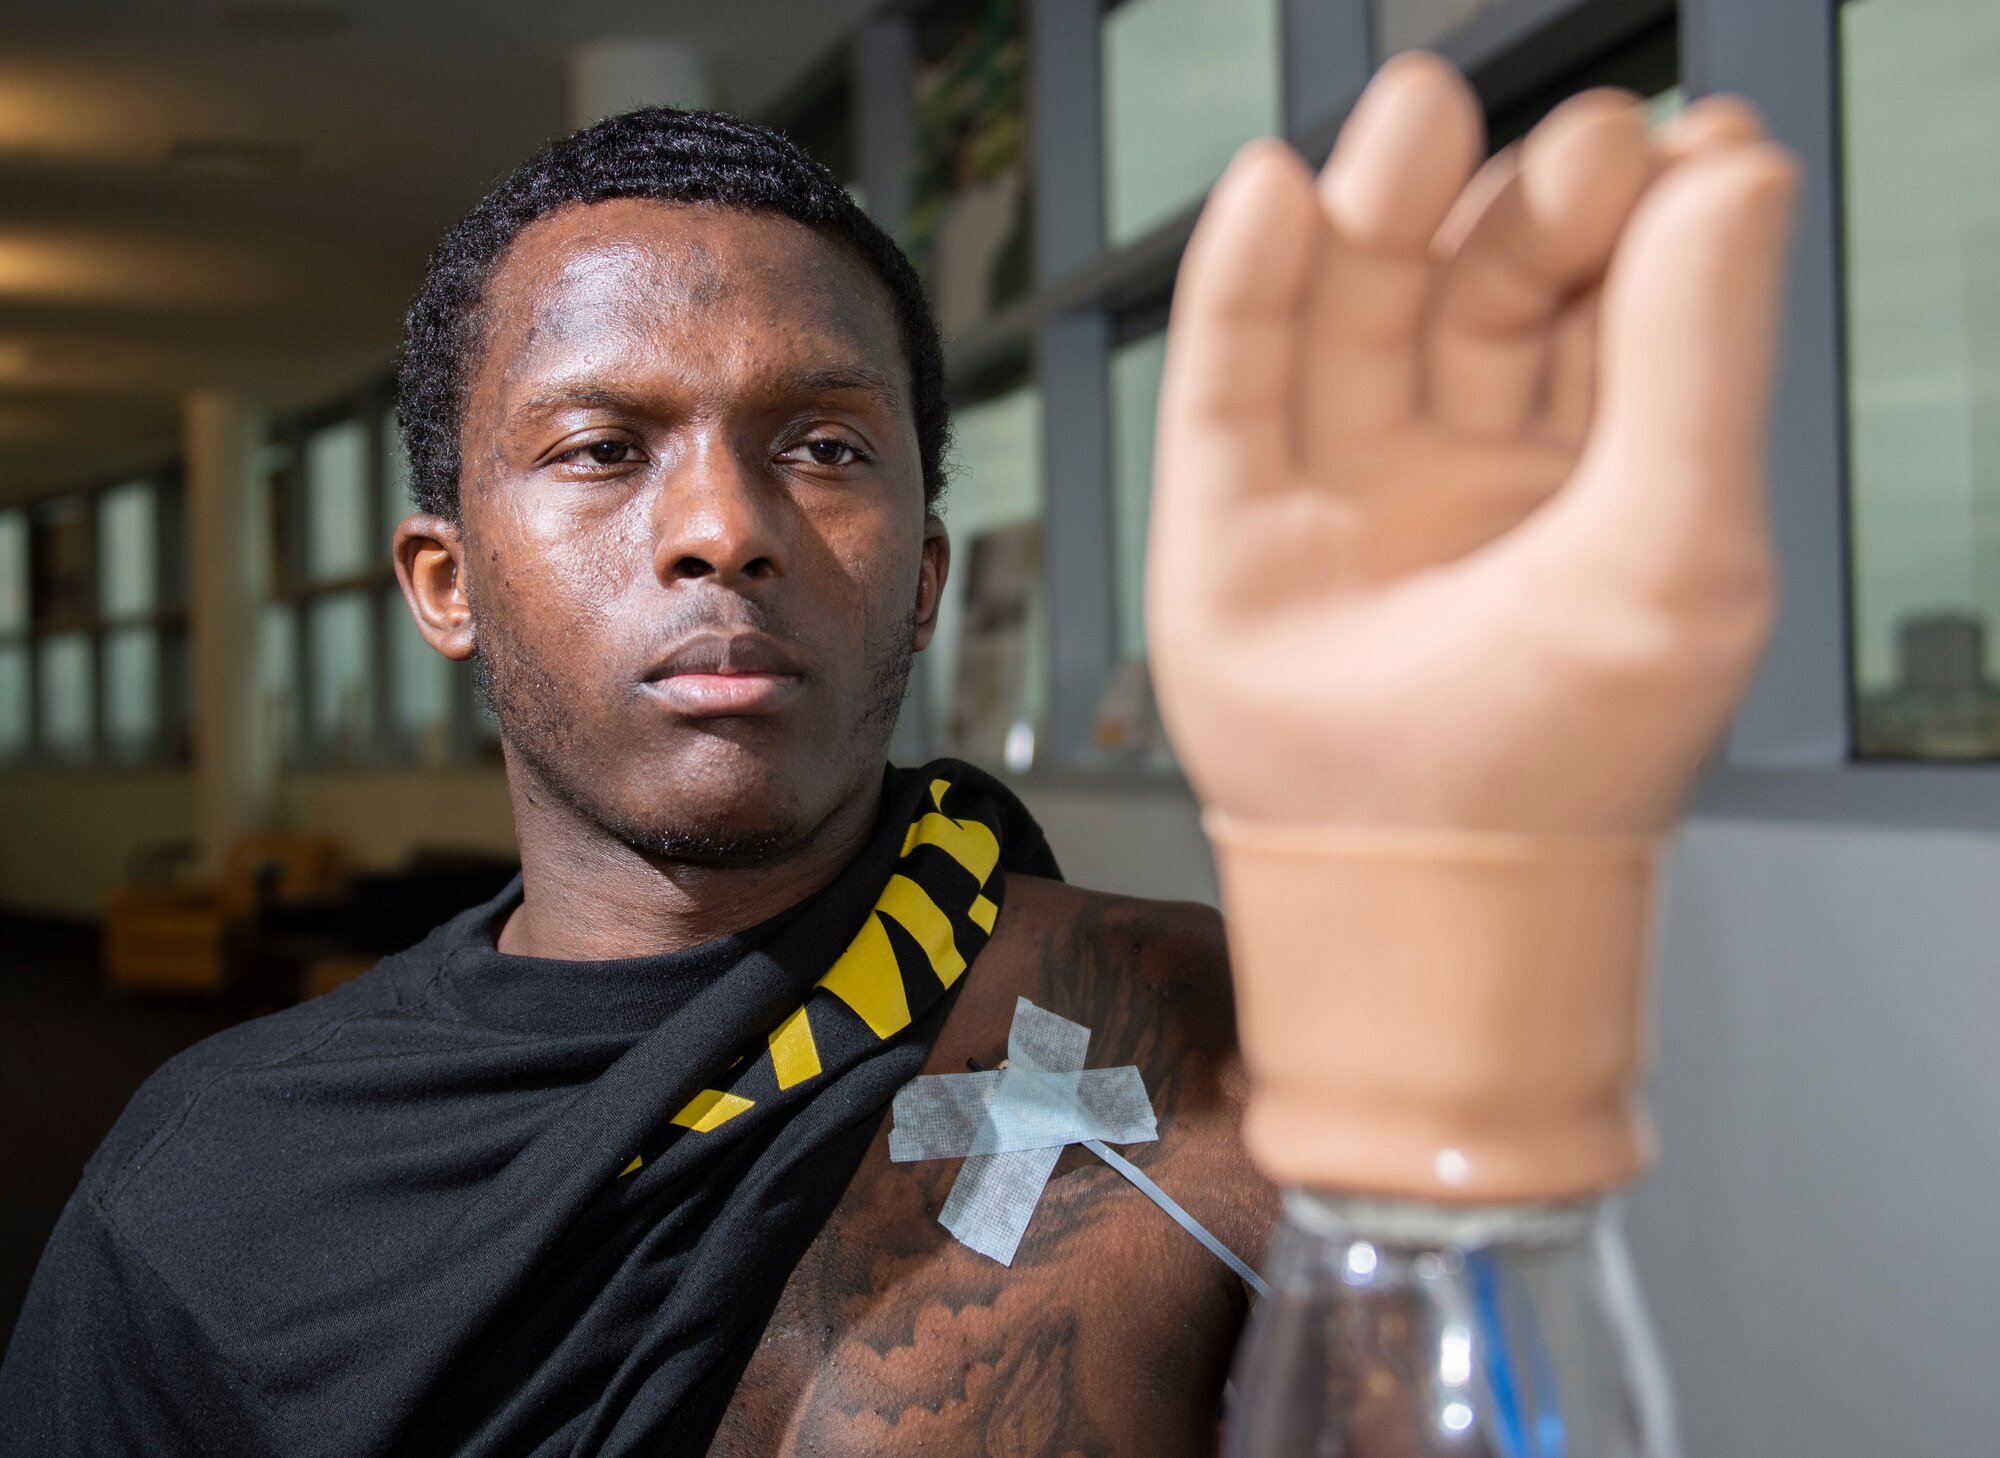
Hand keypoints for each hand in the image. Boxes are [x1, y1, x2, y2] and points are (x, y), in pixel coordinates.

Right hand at [1146, 54, 1798, 836]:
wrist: (1411, 902)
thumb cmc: (1564, 761)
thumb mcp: (1677, 551)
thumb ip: (1701, 358)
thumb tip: (1735, 167)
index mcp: (1604, 472)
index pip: (1625, 297)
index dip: (1648, 210)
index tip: (1680, 148)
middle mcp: (1475, 463)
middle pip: (1494, 278)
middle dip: (1528, 199)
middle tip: (1574, 153)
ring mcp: (1348, 482)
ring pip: (1360, 301)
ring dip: (1386, 199)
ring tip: (1414, 115)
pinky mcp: (1231, 512)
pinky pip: (1231, 372)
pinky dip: (1243, 280)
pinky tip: (1276, 195)